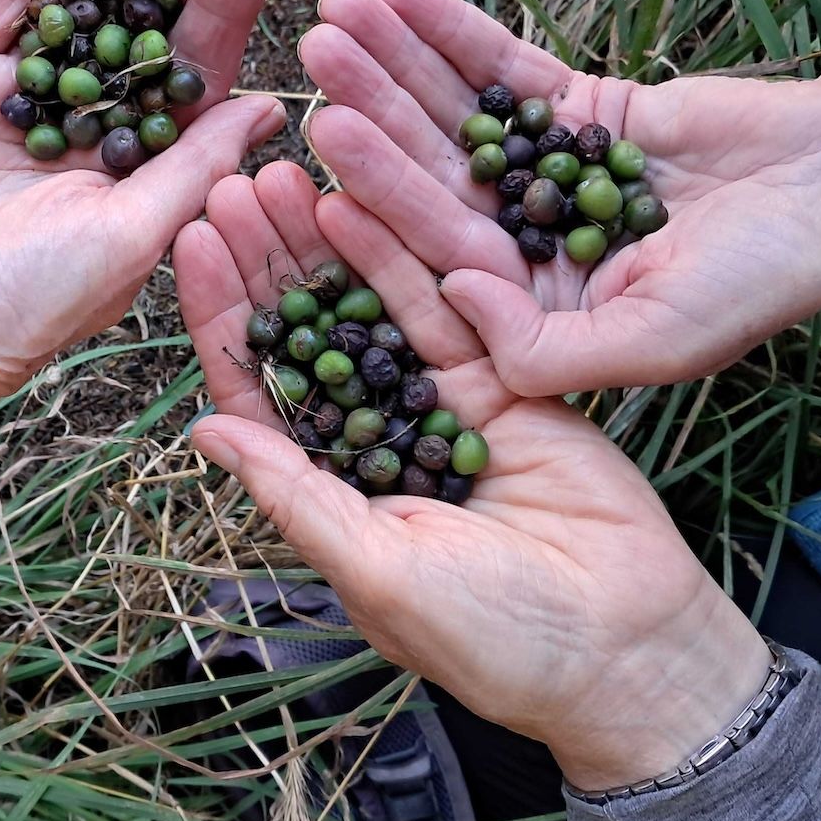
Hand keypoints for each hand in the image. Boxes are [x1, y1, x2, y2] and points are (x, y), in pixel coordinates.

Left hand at [173, 162, 771, 787]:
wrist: (626, 646)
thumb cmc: (495, 637)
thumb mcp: (378, 570)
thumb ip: (297, 495)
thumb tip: (203, 430)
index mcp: (329, 493)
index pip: (258, 390)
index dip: (224, 318)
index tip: (194, 244)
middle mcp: (374, 441)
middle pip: (307, 335)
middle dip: (269, 263)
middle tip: (235, 187)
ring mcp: (438, 407)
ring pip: (369, 308)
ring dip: (327, 244)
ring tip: (287, 174)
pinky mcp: (503, 384)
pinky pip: (445, 310)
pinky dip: (405, 258)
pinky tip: (364, 203)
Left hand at [297, 0, 820, 394]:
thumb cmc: (763, 280)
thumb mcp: (658, 340)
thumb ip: (549, 345)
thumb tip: (452, 301)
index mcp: (529, 308)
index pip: (439, 247)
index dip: (380, 193)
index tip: (324, 141)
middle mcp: (522, 242)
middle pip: (430, 170)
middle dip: (372, 109)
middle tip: (311, 53)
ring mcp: (542, 172)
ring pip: (452, 111)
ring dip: (394, 57)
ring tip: (336, 4)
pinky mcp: (574, 109)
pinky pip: (499, 64)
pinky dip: (449, 25)